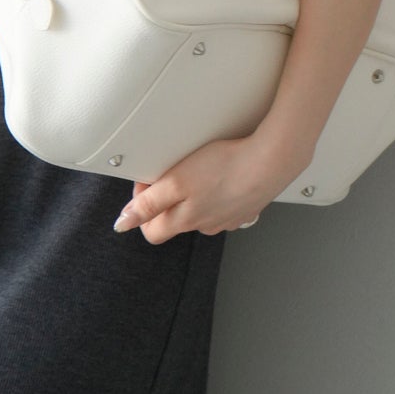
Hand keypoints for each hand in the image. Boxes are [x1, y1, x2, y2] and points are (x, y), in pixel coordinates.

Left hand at [111, 135, 281, 242]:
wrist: (271, 161)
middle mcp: (206, 225)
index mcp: (186, 221)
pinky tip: (223, 174)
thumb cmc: (226, 167)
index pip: (152, 232)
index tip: (149, 183)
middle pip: (175, 220)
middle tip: (172, 172)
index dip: (143, 208)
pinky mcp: (245, 207)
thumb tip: (124, 223)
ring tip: (201, 168)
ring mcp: (228, 218)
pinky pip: (223, 203)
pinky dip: (218, 191)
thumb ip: (149, 204)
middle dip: (168, 199)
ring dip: (194, 193)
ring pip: (200, 211)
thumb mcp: (177, 182)